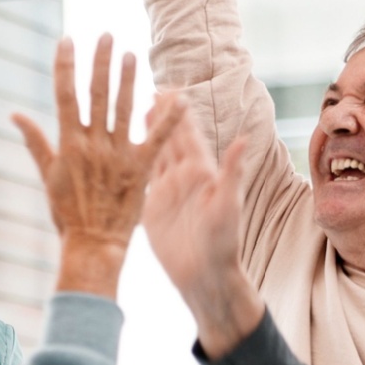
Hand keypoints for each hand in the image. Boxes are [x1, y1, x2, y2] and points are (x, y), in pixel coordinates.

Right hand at [13, 36, 184, 298]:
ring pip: (125, 109)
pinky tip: (179, 97)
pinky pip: (157, 139)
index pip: (65, 95)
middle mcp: (93, 145)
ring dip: (129, 79)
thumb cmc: (67, 213)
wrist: (92, 244)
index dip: (66, 66)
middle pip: (97, 94)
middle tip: (106, 35)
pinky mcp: (140, 169)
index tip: (67, 40)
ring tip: (131, 54)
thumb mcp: (47, 176)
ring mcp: (118, 156)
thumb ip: (35, 142)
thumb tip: (14, 114)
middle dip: (101, 63)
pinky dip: (169, 118)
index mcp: (69, 144)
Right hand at [141, 104, 262, 356]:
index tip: (168, 88)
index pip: (188, 135)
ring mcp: (167, 192)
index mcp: (203, 173)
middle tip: (145, 90)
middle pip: (169, 139)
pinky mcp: (152, 209)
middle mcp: (184, 178)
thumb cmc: (224, 243)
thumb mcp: (228, 206)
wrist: (205, 276)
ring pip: (154, 156)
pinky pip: (141, 181)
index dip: (177, 112)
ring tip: (134, 111)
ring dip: (146, 134)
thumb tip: (243, 139)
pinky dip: (133, 163)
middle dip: (159, 115)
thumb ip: (232, 172)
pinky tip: (122, 151)